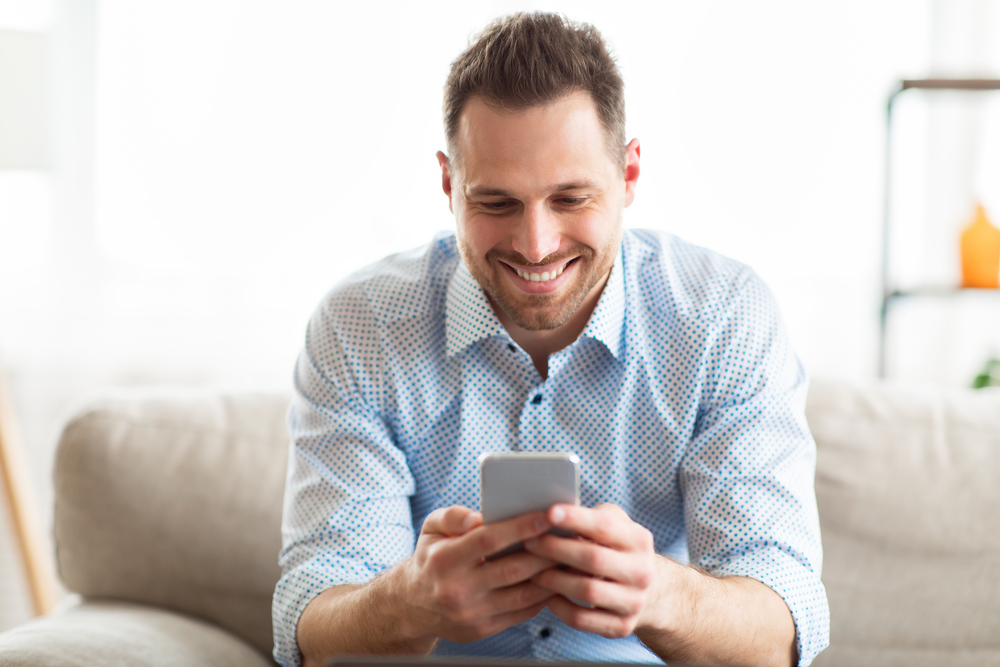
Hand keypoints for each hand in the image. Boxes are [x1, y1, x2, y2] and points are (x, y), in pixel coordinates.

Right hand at [395, 505, 557, 642]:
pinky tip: (556, 579)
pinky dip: (542, 596)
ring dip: (551, 576)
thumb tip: (479, 516)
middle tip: (571, 536)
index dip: (520, 527)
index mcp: (444, 560)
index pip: (488, 540)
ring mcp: (471, 613)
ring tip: (571, 558)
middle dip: (546, 552)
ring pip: (523, 594)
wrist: (413, 604)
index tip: (547, 515)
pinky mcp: (482, 630)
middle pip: (512, 569)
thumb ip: (453, 516)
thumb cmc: (431, 557)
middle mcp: (457, 589)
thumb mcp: (430, 529)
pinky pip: (521, 612)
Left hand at [524, 503, 655, 637]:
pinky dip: (559, 607)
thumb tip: (553, 513)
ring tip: (532, 571)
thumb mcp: (615, 525)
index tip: (549, 513)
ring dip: (554, 580)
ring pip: (587, 590)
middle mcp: (642, 571)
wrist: (650, 591)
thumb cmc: (617, 548)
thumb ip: (591, 517)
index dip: (575, 519)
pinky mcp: (622, 626)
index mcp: (639, 540)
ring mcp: (634, 602)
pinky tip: (546, 596)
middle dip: (556, 549)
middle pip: (593, 558)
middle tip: (529, 543)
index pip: (604, 526)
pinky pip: (582, 619)